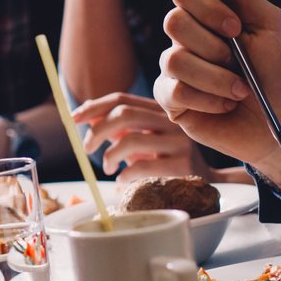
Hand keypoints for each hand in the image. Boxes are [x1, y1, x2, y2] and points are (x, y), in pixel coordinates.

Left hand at [70, 92, 211, 178]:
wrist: (207, 183)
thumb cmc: (166, 160)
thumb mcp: (143, 140)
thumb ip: (120, 127)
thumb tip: (87, 116)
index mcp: (160, 109)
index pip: (122, 97)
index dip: (94, 106)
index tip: (73, 118)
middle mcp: (172, 120)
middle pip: (124, 113)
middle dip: (97, 131)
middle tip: (87, 149)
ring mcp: (180, 141)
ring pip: (131, 139)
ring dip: (110, 155)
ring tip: (108, 168)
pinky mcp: (184, 165)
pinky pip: (144, 166)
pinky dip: (125, 174)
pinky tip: (122, 180)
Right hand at [152, 0, 280, 183]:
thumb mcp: (270, 26)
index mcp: (208, 15)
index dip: (207, 7)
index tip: (236, 28)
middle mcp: (187, 39)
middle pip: (173, 23)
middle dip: (213, 46)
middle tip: (239, 62)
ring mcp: (176, 70)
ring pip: (174, 60)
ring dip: (216, 77)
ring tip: (241, 90)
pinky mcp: (173, 101)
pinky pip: (174, 91)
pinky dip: (208, 99)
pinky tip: (226, 105)